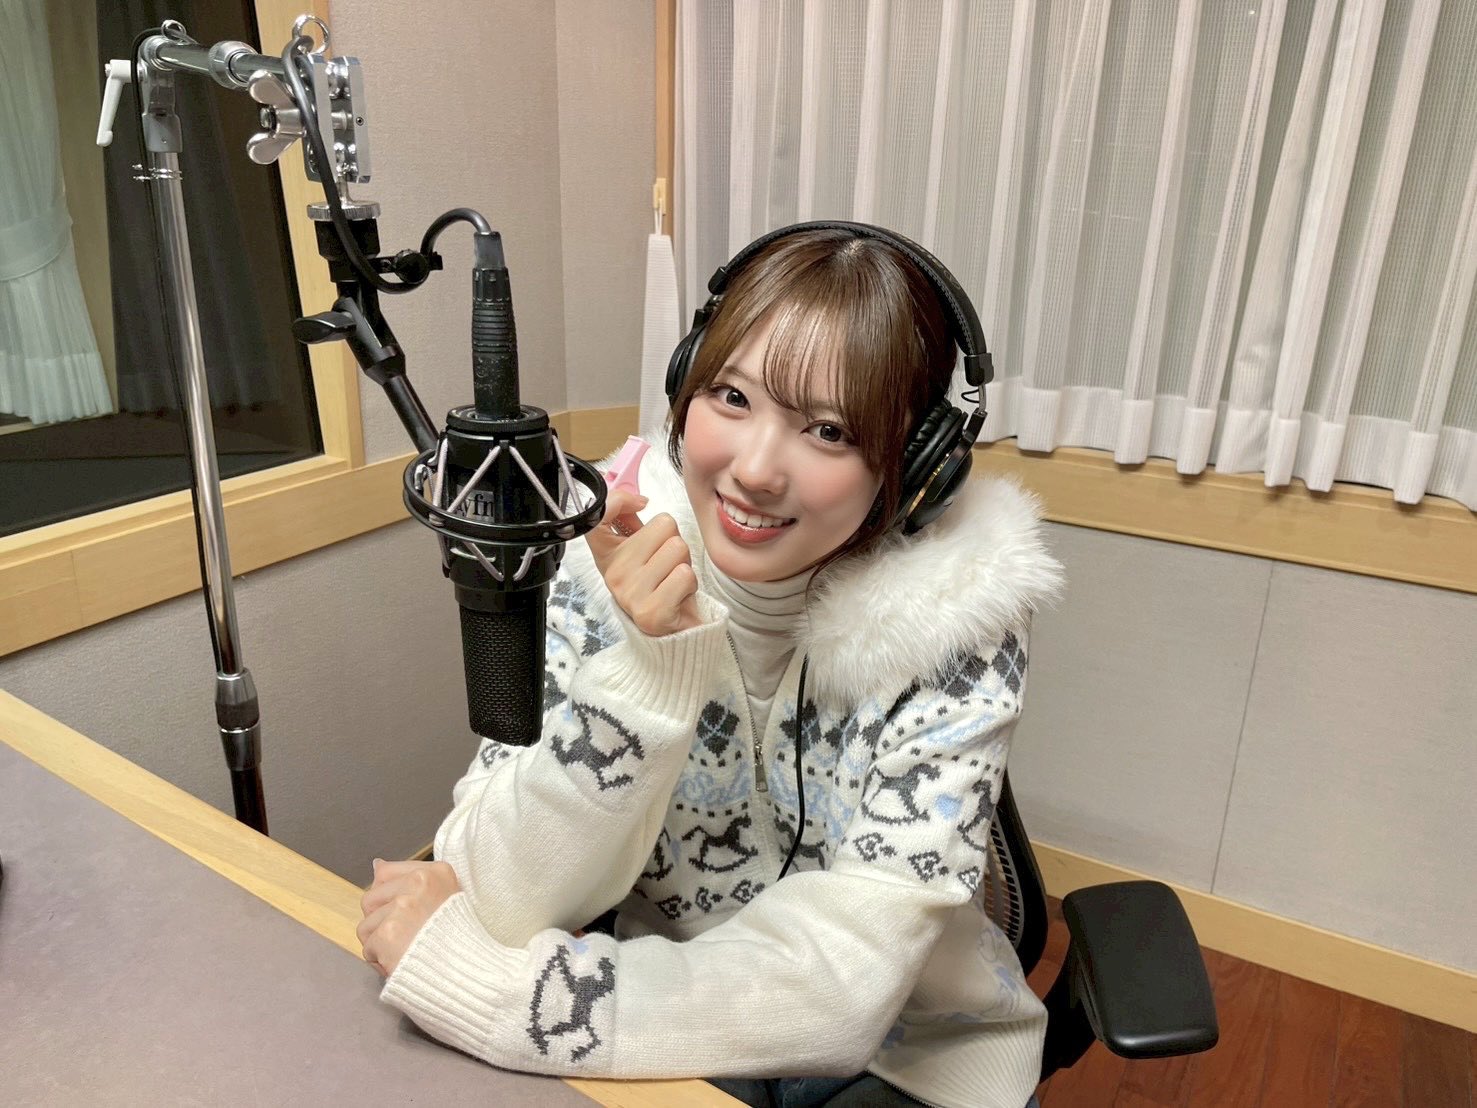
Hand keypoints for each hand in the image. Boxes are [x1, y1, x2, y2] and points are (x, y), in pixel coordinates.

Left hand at [357, 858, 460, 976]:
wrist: (468, 972)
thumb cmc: (456, 939)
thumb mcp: (444, 896)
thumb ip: (408, 880)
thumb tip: (376, 864)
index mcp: (434, 872)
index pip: (384, 873)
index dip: (389, 899)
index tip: (408, 914)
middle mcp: (419, 883)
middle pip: (370, 899)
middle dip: (381, 921)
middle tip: (407, 936)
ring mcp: (403, 907)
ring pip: (366, 925)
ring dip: (380, 943)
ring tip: (406, 950)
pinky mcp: (389, 934)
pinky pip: (368, 948)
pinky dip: (380, 961)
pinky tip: (401, 962)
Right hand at [583, 487, 703, 636]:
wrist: (670, 634)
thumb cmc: (660, 586)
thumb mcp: (641, 552)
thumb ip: (633, 524)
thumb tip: (637, 499)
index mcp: (607, 555)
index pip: (599, 516)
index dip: (620, 501)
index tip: (640, 504)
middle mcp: (613, 573)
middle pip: (664, 525)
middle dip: (675, 542)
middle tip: (667, 566)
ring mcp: (630, 594)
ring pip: (678, 548)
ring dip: (685, 563)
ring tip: (673, 580)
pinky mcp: (651, 613)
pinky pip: (685, 574)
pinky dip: (690, 584)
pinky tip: (678, 596)